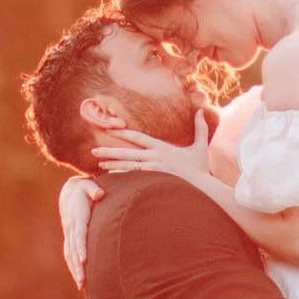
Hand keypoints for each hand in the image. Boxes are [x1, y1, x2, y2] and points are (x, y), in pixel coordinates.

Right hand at [57, 174, 100, 286]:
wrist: (69, 192)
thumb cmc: (83, 189)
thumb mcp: (87, 184)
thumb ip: (93, 189)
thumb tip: (100, 194)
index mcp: (77, 216)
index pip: (79, 234)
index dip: (81, 247)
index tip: (84, 259)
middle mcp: (71, 227)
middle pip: (73, 249)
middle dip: (78, 266)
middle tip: (83, 280)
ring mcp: (69, 234)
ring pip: (70, 255)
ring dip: (75, 270)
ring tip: (82, 285)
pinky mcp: (69, 238)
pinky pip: (69, 255)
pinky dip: (73, 267)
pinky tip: (79, 279)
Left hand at [93, 111, 215, 184]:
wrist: (204, 188)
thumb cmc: (201, 169)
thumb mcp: (201, 146)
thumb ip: (200, 127)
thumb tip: (200, 110)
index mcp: (162, 147)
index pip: (137, 137)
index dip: (122, 133)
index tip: (109, 130)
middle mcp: (155, 157)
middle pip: (127, 152)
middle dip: (109, 151)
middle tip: (93, 151)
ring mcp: (153, 170)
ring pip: (127, 166)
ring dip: (112, 165)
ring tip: (99, 165)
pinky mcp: (154, 181)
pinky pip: (134, 179)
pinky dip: (122, 177)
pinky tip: (111, 178)